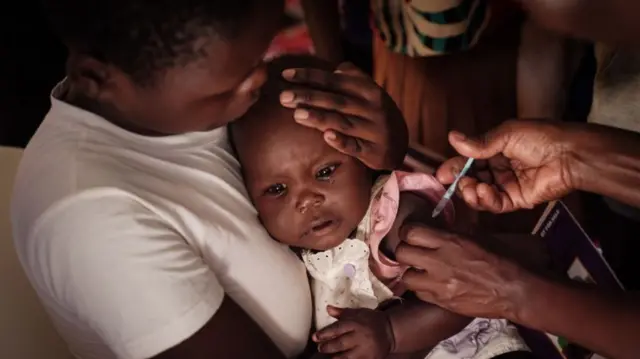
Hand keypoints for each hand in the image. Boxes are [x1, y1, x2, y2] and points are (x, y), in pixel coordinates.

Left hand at [280, 62, 407, 169]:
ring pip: (343, 122)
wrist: (400, 142)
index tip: (286, 75)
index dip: (310, 77)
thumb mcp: (369, 92)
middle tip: (284, 97)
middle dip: (309, 97)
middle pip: (336, 100)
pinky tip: (326, 136)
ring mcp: (373, 130)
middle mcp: (371, 108)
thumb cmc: (375, 113)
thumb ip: (353, 78)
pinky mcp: (373, 151)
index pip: (334, 81)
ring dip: (320, 118)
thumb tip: (336, 68)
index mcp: (368, 90)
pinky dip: (341, 141)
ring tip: (296, 114)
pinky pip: (355, 146)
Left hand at [313, 306, 394, 358]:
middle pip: (340, 344)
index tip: (315, 337)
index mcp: (356, 323)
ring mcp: (366, 350)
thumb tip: (327, 308)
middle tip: (320, 348)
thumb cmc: (371, 320)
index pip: (337, 328)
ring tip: (330, 357)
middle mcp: (360, 337)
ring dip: (336, 357)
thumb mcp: (358, 313)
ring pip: (347, 357)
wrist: (390, 332)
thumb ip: (342, 313)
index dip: (325, 333)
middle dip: (328, 347)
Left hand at [395, 224, 527, 319]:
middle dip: (404, 250)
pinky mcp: (442, 301)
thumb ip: (455, 231)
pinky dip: (422, 289)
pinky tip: (430, 285)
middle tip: (411, 251)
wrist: (515, 291)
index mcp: (450, 241)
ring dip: (411, 272)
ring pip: (406, 277)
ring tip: (420, 270)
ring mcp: (439, 284)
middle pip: (401, 253)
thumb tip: (438, 225)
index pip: (411, 232)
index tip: (411, 233)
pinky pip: (419, 294)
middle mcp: (440, 262)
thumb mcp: (479, 236)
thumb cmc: (501, 260)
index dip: (407, 231)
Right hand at [436, 120, 576, 212]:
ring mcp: (507, 185)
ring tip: (471, 188)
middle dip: (459, 182)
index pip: (468, 160)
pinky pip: (496, 204)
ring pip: (480, 194)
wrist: (569, 155)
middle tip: (454, 182)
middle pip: (471, 179)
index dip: (454, 167)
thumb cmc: (540, 138)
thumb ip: (479, 143)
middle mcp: (499, 169)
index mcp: (495, 150)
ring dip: (470, 193)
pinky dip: (486, 200)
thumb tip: (452, 137)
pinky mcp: (517, 200)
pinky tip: (483, 193)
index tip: (440, 174)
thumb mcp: (506, 135)